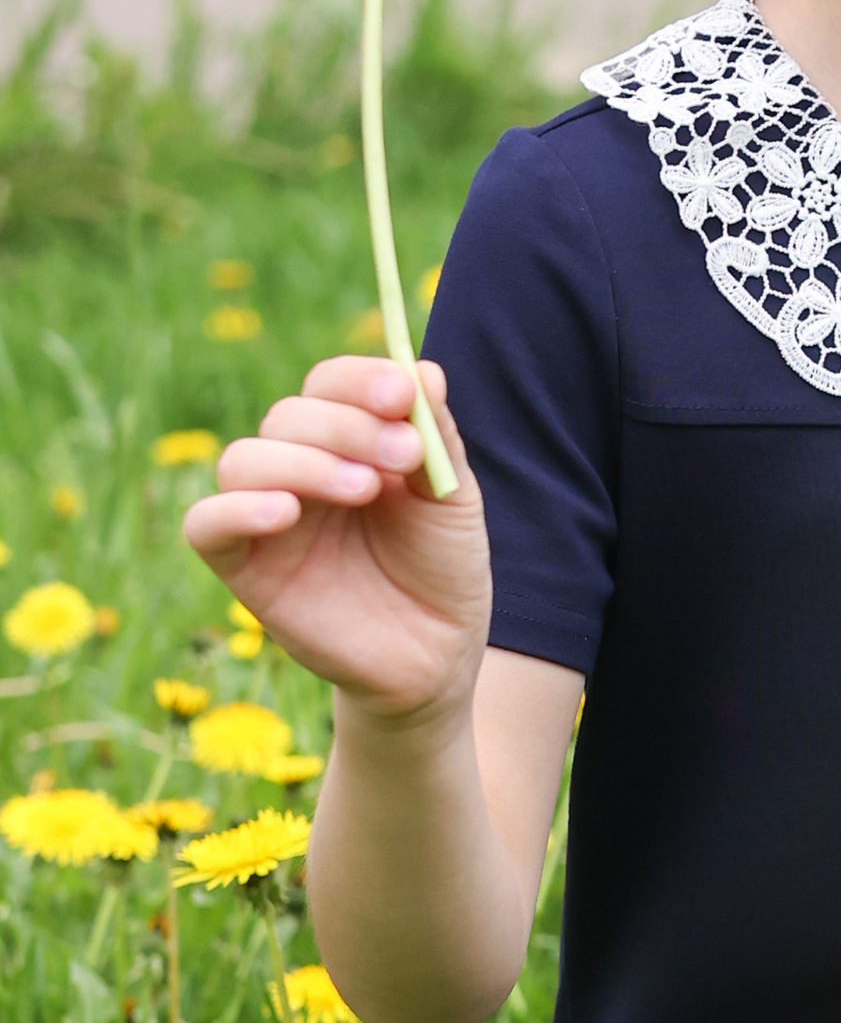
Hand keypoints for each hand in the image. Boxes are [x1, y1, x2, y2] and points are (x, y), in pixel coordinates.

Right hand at [180, 358, 490, 728]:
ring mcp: (267, 517)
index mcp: (348, 441)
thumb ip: (435, 434)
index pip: (330, 384)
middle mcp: (300, 469)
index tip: (401, 396)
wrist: (436, 655)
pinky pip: (206, 524)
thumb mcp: (452, 497)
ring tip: (364, 489)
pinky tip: (286, 514)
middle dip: (347, 425)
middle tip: (404, 456)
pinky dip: (236, 508)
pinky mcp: (244, 567)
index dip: (359, 381)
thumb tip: (420, 368)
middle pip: (288, 415)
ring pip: (244, 459)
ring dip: (304, 461)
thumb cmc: (442, 569)